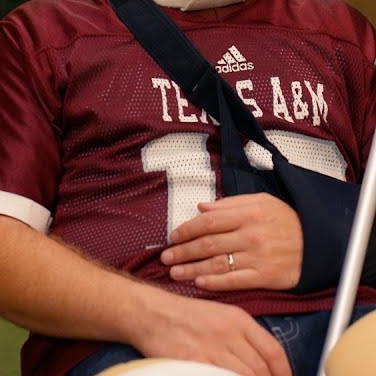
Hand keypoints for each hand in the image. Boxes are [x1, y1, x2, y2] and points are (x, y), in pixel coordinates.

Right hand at [131, 295, 289, 375]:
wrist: (148, 312)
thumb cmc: (183, 316)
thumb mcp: (219, 315)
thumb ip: (243, 337)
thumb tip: (264, 364)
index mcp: (238, 319)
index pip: (273, 352)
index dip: (284, 373)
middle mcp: (227, 333)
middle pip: (260, 369)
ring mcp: (209, 349)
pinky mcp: (192, 362)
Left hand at [160, 194, 301, 290]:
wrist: (320, 244)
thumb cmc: (287, 221)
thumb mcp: (261, 202)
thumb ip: (229, 204)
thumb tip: (200, 207)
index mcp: (247, 215)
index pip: (207, 222)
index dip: (186, 230)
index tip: (172, 237)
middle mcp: (251, 235)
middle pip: (208, 244)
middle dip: (183, 252)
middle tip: (165, 258)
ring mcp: (258, 257)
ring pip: (218, 264)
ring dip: (192, 269)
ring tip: (175, 272)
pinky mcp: (266, 276)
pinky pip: (236, 280)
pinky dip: (216, 282)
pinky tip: (199, 283)